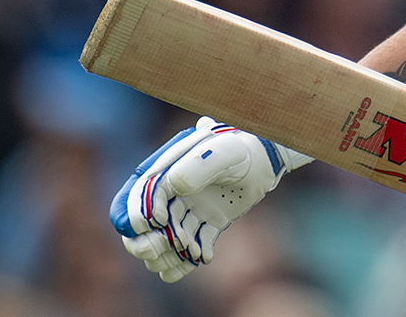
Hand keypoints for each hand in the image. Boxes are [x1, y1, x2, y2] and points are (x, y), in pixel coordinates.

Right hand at [110, 117, 311, 280]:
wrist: (265, 159)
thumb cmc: (243, 148)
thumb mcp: (223, 151)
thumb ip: (197, 165)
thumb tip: (174, 186)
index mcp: (168, 169)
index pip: (140, 195)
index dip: (140, 212)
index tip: (156, 222)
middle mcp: (175, 191)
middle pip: (147, 224)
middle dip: (147, 241)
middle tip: (163, 248)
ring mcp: (191, 207)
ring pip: (170, 237)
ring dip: (172, 252)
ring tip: (190, 253)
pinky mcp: (208, 221)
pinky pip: (195, 243)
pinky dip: (194, 255)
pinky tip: (204, 258)